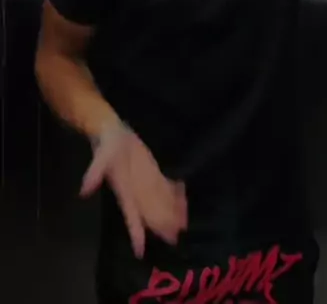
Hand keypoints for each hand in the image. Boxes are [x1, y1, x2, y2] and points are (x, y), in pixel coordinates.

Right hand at [80, 123, 187, 257]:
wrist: (111, 132)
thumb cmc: (107, 146)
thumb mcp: (101, 156)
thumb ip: (94, 173)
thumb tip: (83, 191)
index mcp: (124, 191)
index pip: (130, 216)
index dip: (135, 233)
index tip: (139, 251)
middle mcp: (136, 192)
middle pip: (150, 213)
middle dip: (161, 226)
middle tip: (175, 238)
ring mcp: (145, 183)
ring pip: (159, 202)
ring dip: (171, 212)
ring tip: (184, 223)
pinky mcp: (152, 172)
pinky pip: (164, 186)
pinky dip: (174, 194)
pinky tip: (183, 199)